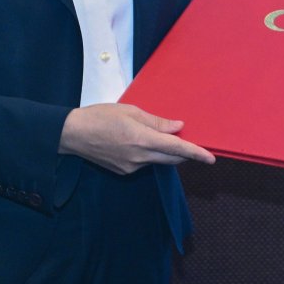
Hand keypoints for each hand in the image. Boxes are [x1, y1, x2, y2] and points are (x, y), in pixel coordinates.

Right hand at [58, 103, 215, 173]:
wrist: (72, 134)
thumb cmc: (100, 117)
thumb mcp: (131, 112)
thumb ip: (157, 122)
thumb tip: (179, 127)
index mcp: (142, 140)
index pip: (177, 149)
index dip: (196, 153)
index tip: (211, 158)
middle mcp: (139, 158)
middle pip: (172, 159)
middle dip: (183, 153)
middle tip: (189, 141)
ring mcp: (131, 167)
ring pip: (158, 161)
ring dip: (165, 152)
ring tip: (156, 135)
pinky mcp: (123, 171)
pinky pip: (144, 164)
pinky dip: (149, 154)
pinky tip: (137, 142)